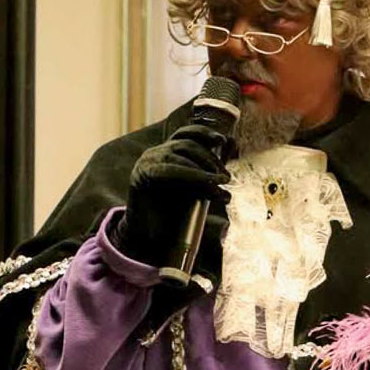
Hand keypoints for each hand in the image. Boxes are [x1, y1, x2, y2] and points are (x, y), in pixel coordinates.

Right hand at [113, 123, 230, 266]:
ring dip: (203, 170)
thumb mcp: (194, 190)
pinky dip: (190, 175)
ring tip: (219, 184)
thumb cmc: (172, 213)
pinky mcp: (141, 176)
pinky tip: (206, 182)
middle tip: (225, 178)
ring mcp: (146, 163)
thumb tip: (228, 166)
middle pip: (186, 144)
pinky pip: (168, 169)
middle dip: (209, 159)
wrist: (148, 236)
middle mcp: (155, 154)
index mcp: (167, 153)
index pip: (186, 133)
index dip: (204, 133)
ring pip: (179, 156)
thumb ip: (207, 176)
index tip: (223, 141)